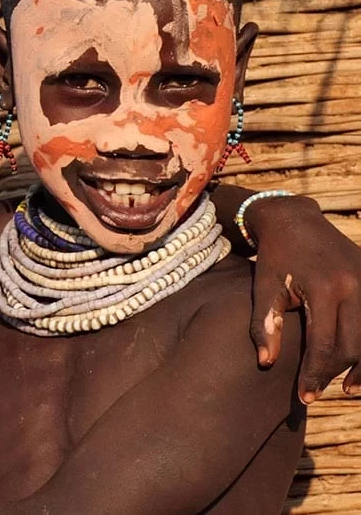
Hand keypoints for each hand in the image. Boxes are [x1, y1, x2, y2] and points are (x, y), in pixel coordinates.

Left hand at [247, 195, 360, 401]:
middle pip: (355, 345)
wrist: (294, 219)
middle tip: (318, 393)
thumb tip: (266, 363)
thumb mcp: (264, 287)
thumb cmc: (274, 256)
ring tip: (347, 387)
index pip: (325, 345)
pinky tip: (359, 362)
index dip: (315, 374)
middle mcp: (355, 285)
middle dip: (337, 374)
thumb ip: (265, 324)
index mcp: (326, 289)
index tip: (305, 396)